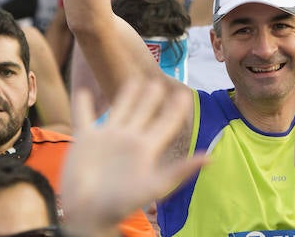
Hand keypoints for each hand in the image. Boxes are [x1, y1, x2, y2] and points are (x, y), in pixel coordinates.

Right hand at [61, 81, 206, 234]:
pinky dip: (83, 104)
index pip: (166, 123)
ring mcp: (107, 138)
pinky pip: (84, 116)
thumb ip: (181, 170)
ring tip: (134, 80)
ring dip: (126, 95)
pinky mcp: (85, 141)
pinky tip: (84, 91)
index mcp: (146, 148)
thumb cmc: (122, 203)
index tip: (185, 93)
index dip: (176, 109)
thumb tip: (211, 158)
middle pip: (143, 112)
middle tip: (158, 81)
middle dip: (151, 97)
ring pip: (119, 109)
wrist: (88, 213)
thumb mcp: (155, 185)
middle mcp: (128, 140)